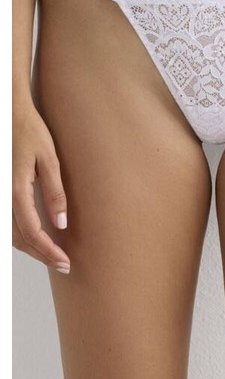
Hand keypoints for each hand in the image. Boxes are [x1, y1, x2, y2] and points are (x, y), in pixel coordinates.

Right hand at [13, 103, 70, 273]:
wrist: (9, 114)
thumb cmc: (30, 131)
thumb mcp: (49, 159)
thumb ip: (55, 192)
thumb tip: (60, 223)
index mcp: (15, 189)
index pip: (32, 232)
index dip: (48, 251)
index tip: (64, 262)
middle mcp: (2, 195)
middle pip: (18, 238)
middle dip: (41, 255)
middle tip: (62, 264)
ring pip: (9, 233)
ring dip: (29, 248)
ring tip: (51, 255)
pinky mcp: (0, 190)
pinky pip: (6, 222)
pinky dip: (19, 235)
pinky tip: (34, 238)